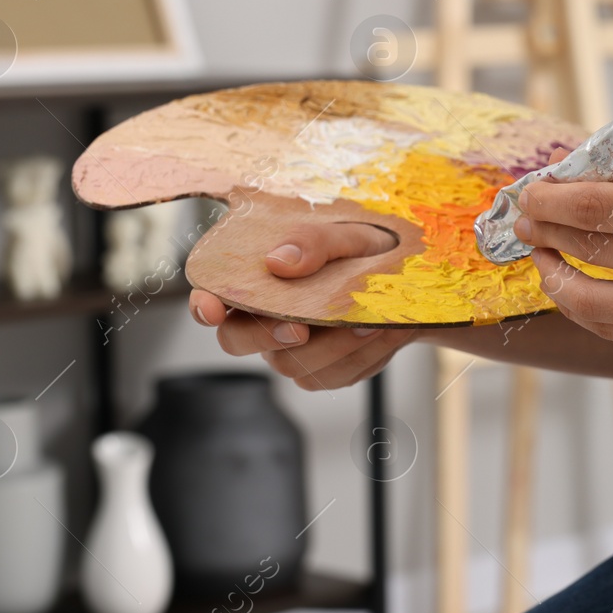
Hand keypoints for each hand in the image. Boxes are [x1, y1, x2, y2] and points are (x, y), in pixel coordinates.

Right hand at [189, 222, 416, 389]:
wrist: (408, 284)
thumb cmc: (366, 251)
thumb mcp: (349, 235)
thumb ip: (315, 242)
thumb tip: (279, 262)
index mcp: (256, 281)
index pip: (213, 293)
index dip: (204, 304)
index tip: (212, 306)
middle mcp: (263, 320)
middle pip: (236, 340)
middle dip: (265, 335)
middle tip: (299, 327)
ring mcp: (290, 350)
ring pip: (291, 365)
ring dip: (333, 345)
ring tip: (369, 322)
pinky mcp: (323, 372)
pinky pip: (331, 376)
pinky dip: (361, 356)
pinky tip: (381, 332)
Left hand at [515, 176, 612, 363]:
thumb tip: (574, 192)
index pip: (602, 207)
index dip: (555, 200)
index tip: (531, 194)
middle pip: (591, 250)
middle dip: (546, 232)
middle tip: (526, 220)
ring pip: (590, 300)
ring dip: (555, 275)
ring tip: (543, 257)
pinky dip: (587, 307)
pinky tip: (575, 288)